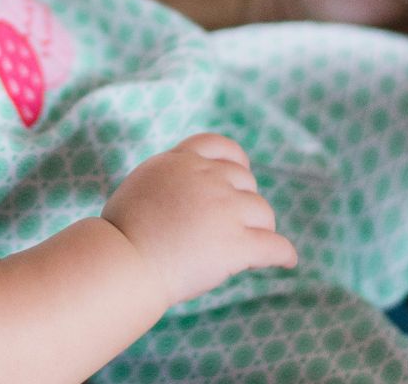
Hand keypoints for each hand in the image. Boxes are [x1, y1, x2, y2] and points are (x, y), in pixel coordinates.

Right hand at [101, 134, 296, 305]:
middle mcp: (207, 178)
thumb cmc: (121, 234)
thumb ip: (170, 180)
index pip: (220, 146)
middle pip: (246, 182)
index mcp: (180, 161)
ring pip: (263, 213)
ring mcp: (225, 209)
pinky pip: (274, 246)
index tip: (240, 176)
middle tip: (235, 226)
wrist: (123, 261)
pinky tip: (286, 261)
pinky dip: (283, 254)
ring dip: (260, 229)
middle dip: (244, 202)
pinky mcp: (236, 243)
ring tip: (252, 248)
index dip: (235, 162)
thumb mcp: (142, 185)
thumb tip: (186, 191)